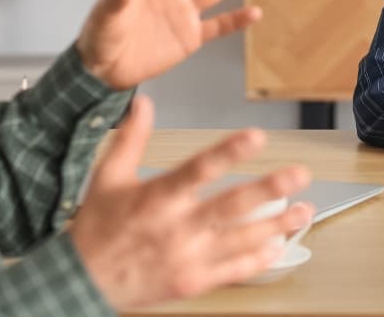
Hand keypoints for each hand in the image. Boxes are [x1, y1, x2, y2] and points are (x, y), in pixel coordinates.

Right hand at [70, 95, 313, 307]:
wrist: (79, 283)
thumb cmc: (96, 228)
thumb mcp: (107, 178)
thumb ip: (130, 139)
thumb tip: (141, 101)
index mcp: (157, 198)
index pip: (198, 169)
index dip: (229, 152)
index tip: (256, 135)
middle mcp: (176, 228)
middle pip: (231, 205)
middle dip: (269, 188)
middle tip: (300, 174)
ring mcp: (187, 258)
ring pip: (241, 239)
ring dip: (276, 224)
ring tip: (304, 209)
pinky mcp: (193, 282)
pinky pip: (233, 270)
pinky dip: (258, 259)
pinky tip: (279, 245)